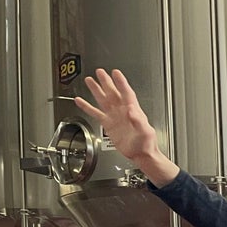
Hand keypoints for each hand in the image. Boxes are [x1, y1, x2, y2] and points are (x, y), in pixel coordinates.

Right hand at [74, 68, 179, 185]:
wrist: (141, 154)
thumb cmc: (146, 144)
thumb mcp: (145, 132)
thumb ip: (139, 121)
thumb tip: (132, 111)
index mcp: (133, 110)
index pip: (126, 93)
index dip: (121, 82)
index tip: (115, 72)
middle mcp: (122, 111)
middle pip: (113, 92)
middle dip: (106, 82)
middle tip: (100, 71)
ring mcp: (114, 116)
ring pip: (103, 99)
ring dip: (96, 90)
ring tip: (89, 80)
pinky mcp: (108, 124)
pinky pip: (96, 113)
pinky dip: (87, 107)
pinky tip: (80, 101)